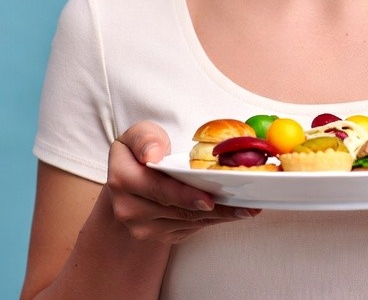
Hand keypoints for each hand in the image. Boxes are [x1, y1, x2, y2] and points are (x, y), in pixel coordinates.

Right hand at [106, 121, 259, 243]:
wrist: (130, 175)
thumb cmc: (141, 149)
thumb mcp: (139, 133)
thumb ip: (145, 139)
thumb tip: (153, 155)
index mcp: (122, 179)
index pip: (158, 189)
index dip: (184, 195)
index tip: (209, 199)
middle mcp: (129, 209)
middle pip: (177, 211)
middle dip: (213, 209)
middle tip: (242, 205)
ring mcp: (143, 226)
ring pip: (187, 222)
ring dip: (218, 217)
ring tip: (245, 208)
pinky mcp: (159, 234)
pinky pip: (190, 229)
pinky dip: (212, 221)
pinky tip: (231, 212)